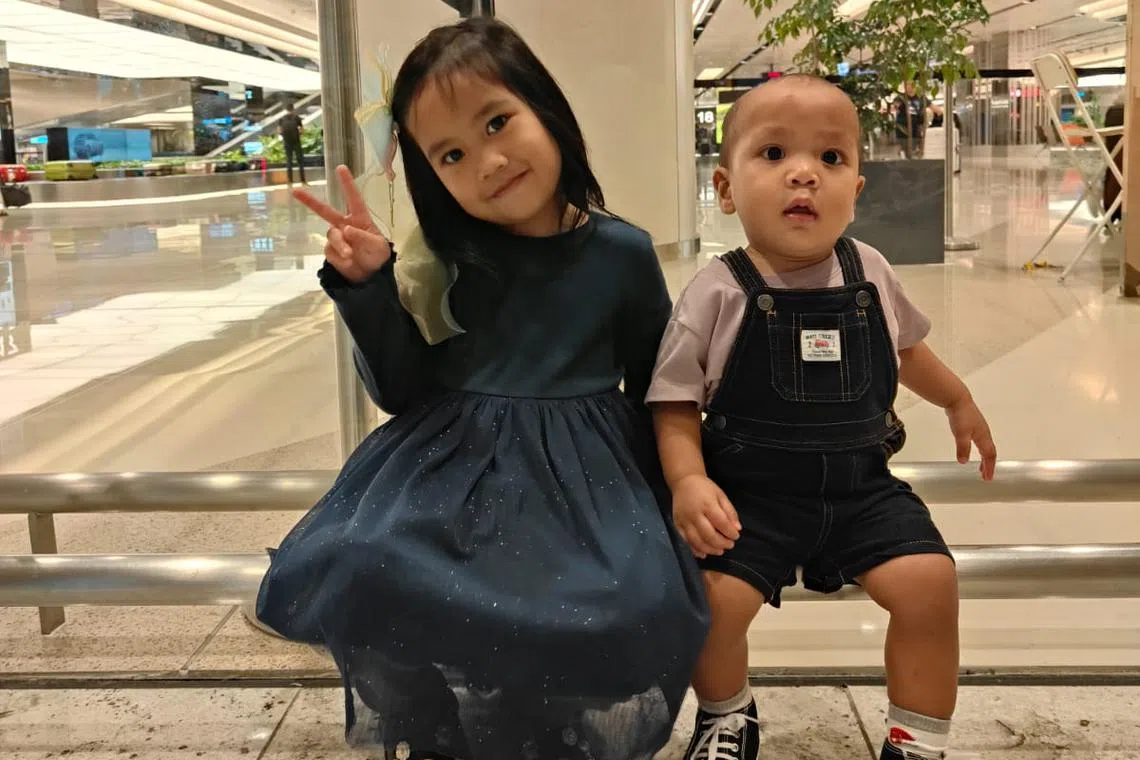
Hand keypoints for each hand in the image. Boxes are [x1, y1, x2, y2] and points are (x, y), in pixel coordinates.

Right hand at [294, 165, 390, 283]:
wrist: (371, 277)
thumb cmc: (377, 256)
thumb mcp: (377, 246)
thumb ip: (363, 237)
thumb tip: (346, 229)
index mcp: (360, 218)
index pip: (353, 198)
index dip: (347, 184)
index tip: (340, 167)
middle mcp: (345, 225)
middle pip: (325, 211)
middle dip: (310, 201)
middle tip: (295, 191)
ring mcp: (337, 238)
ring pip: (331, 236)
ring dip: (340, 245)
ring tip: (350, 255)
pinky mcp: (331, 252)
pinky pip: (330, 252)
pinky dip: (339, 258)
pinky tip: (349, 263)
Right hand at [672, 475, 741, 558]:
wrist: (683, 482)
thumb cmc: (705, 488)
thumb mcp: (721, 495)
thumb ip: (730, 512)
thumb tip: (737, 529)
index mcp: (707, 504)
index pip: (721, 523)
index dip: (730, 532)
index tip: (736, 536)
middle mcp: (694, 514)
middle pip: (709, 535)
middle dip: (722, 543)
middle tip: (730, 545)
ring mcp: (684, 521)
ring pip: (697, 541)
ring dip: (710, 549)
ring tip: (719, 550)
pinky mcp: (677, 524)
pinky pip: (685, 541)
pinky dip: (694, 550)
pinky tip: (703, 554)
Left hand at [946, 395, 996, 480]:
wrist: (957, 399)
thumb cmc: (961, 416)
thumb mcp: (961, 434)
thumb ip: (963, 448)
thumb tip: (963, 462)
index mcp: (983, 437)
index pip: (989, 455)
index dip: (989, 467)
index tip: (987, 478)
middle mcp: (984, 433)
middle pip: (989, 452)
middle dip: (988, 465)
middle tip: (985, 475)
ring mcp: (979, 428)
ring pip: (985, 446)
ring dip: (984, 458)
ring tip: (979, 467)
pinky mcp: (973, 425)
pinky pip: (979, 441)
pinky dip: (979, 449)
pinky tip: (971, 449)